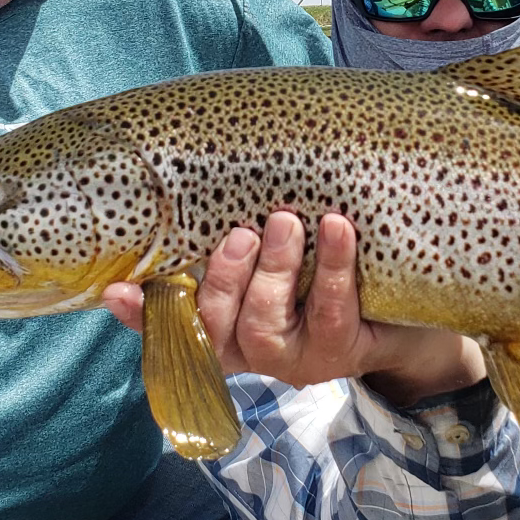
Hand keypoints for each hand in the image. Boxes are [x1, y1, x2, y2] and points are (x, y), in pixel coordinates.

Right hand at [104, 212, 483, 404]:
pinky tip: (338, 228)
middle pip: (215, 324)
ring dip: (274, 271)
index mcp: (222, 325)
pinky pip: (331, 313)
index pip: (169, 323)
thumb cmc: (322, 266)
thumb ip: (241, 223)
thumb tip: (210, 160)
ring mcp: (294, 359)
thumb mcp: (279, 249)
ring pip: (263, 326)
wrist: (404, 306)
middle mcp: (249, 350)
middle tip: (241, 231)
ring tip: (287, 221)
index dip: (139, 315)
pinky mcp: (340, 354)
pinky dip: (335, 267)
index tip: (115, 290)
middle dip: (223, 277)